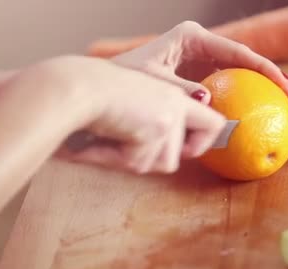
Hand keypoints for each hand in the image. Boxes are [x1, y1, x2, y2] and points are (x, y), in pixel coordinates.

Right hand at [46, 56, 225, 173]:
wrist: (75, 86)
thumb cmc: (91, 97)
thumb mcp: (130, 107)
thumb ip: (152, 127)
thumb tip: (168, 161)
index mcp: (172, 94)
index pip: (212, 123)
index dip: (200, 145)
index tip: (184, 152)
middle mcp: (176, 103)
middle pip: (184, 154)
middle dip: (156, 160)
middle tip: (128, 146)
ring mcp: (169, 116)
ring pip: (163, 163)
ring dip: (133, 159)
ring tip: (111, 136)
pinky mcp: (157, 128)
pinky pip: (141, 163)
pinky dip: (117, 158)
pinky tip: (103, 140)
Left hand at [110, 21, 287, 105]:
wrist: (107, 85)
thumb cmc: (126, 80)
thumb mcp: (154, 84)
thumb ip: (182, 91)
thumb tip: (209, 101)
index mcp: (192, 37)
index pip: (238, 53)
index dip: (266, 70)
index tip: (284, 87)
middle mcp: (200, 44)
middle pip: (245, 60)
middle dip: (271, 77)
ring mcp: (200, 58)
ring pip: (240, 71)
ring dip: (261, 87)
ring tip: (283, 104)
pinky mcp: (198, 72)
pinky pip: (227, 83)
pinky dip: (243, 96)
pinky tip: (256, 110)